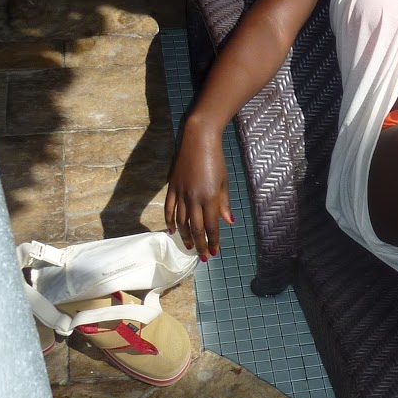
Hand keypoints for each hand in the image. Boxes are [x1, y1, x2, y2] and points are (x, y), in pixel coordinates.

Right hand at [164, 115, 234, 260]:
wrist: (198, 140)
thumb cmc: (216, 160)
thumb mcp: (224, 182)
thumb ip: (224, 203)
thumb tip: (228, 222)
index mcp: (210, 197)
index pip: (212, 226)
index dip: (213, 241)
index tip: (214, 252)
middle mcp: (194, 197)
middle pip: (196, 227)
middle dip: (200, 244)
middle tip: (202, 257)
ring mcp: (181, 192)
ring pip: (181, 221)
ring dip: (185, 236)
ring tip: (189, 247)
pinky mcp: (172, 186)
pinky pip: (169, 208)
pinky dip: (170, 221)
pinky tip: (171, 231)